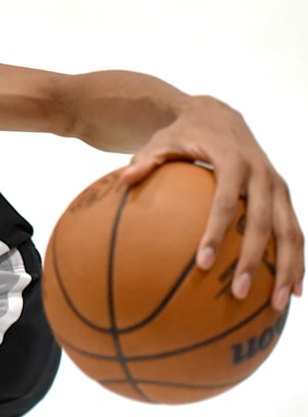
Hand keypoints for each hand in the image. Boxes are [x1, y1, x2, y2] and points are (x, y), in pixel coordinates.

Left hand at [120, 95, 303, 311]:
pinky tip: (291, 291)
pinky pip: (295, 231)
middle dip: (253, 260)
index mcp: (233, 160)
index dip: (216, 232)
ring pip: (290, 231)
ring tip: (275, 303)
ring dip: (286, 268)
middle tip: (236, 292)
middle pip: (263, 222)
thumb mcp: (161, 140)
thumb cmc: (183, 132)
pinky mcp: (283, 195)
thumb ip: (146, 159)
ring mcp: (277, 185)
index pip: (226, 202)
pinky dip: (296, 260)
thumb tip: (125, 180)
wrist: (218, 113)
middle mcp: (261, 173)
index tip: (202, 262)